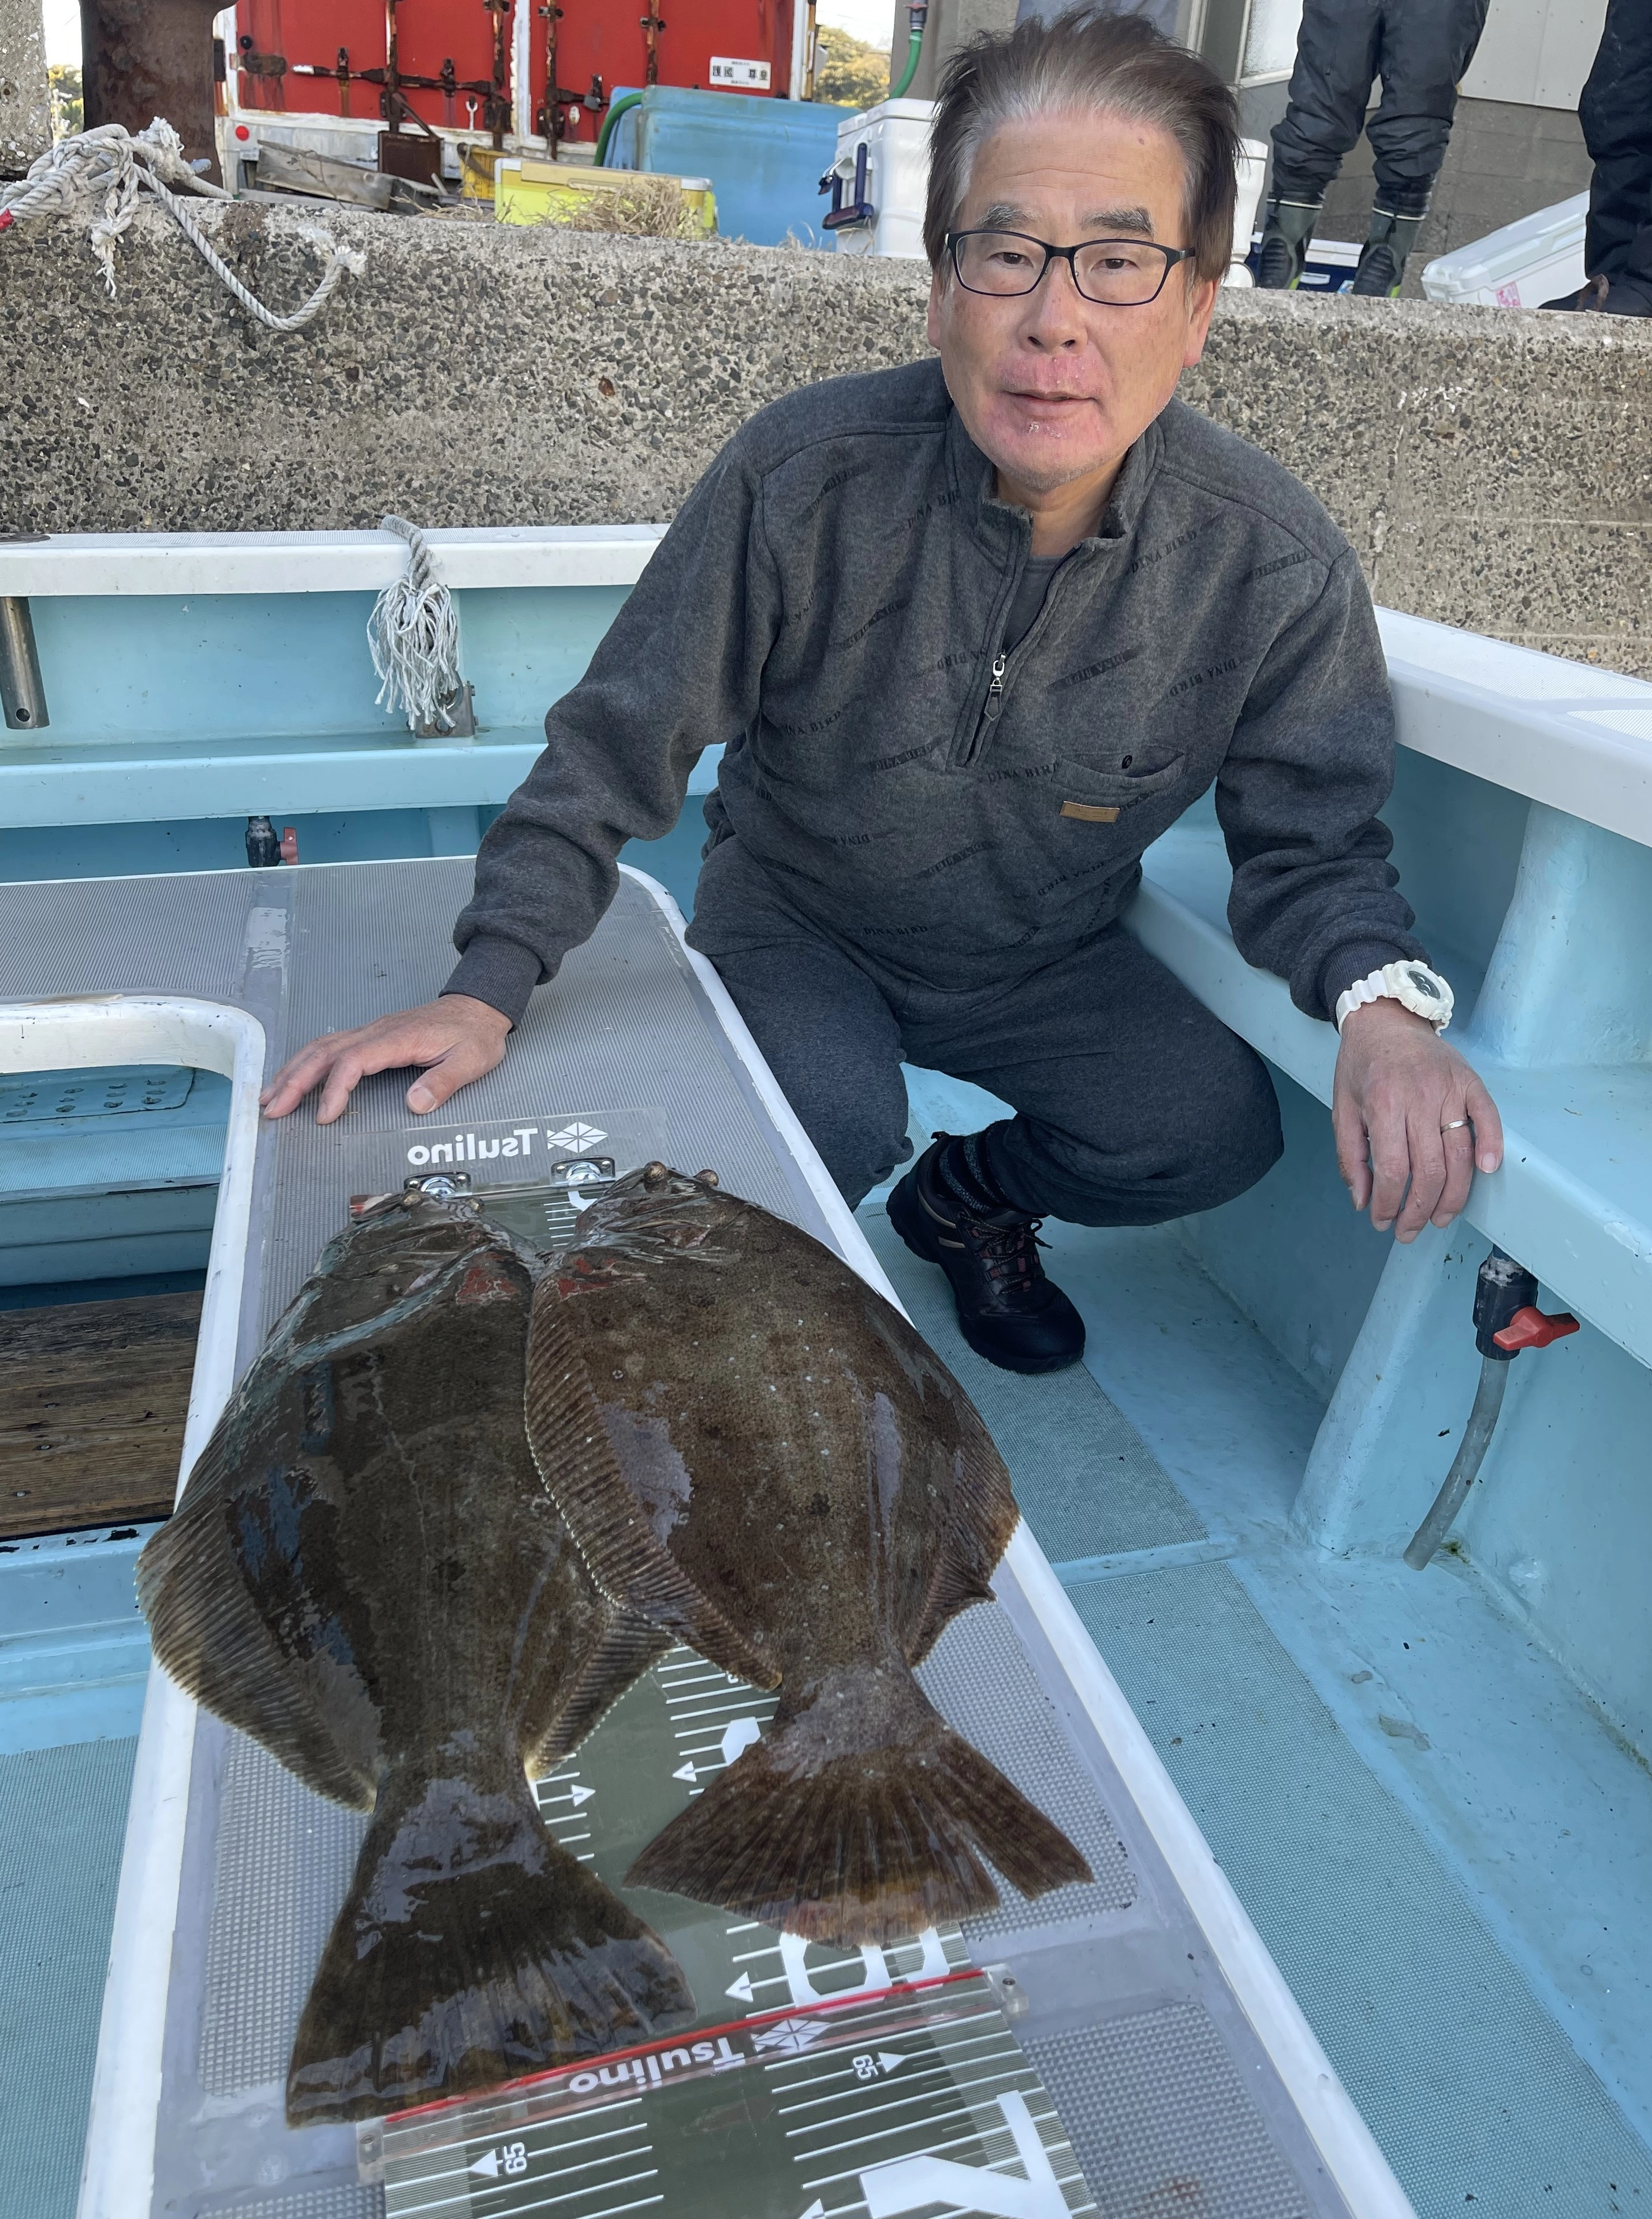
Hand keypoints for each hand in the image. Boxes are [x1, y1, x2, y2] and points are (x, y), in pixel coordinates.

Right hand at [260, 996, 512, 1125]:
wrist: (480, 1007)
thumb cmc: (475, 1035)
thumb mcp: (470, 1061)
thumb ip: (443, 1083)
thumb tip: (416, 1104)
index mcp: (398, 1038)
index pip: (353, 1061)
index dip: (334, 1089)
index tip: (324, 1116)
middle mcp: (377, 1031)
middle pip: (324, 1052)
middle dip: (294, 1081)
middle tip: (271, 1109)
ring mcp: (372, 1031)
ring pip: (322, 1046)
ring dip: (293, 1071)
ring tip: (270, 1096)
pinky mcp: (373, 1036)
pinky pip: (331, 1046)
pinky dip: (307, 1062)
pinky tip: (294, 1077)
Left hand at [1332, 999, 1502, 1240]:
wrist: (1386, 1019)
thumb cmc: (1361, 1066)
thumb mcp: (1342, 1109)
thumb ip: (1351, 1157)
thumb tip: (1363, 1201)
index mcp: (1384, 1104)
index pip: (1393, 1169)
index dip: (1390, 1203)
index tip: (1383, 1221)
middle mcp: (1420, 1097)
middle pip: (1430, 1169)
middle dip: (1420, 1210)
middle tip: (1410, 1230)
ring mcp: (1450, 1089)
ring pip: (1460, 1155)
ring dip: (1453, 1196)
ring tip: (1440, 1218)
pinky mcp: (1471, 1082)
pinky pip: (1488, 1119)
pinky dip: (1491, 1146)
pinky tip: (1486, 1172)